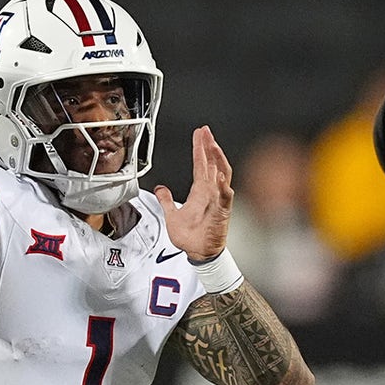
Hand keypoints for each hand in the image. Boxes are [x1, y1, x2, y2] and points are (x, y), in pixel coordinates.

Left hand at [154, 126, 232, 261]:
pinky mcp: (222, 212)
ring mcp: (218, 200)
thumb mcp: (172, 214)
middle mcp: (211, 192)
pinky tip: (220, 175)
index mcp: (200, 191)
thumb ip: (166, 200)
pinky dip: (224, 186)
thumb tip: (160, 188)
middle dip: (209, 146)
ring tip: (213, 145)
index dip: (200, 148)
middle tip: (205, 131)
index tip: (200, 134)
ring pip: (222, 174)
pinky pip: (225, 197)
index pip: (201, 164)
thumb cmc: (191, 237)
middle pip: (212, 163)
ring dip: (218, 159)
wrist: (198, 253)